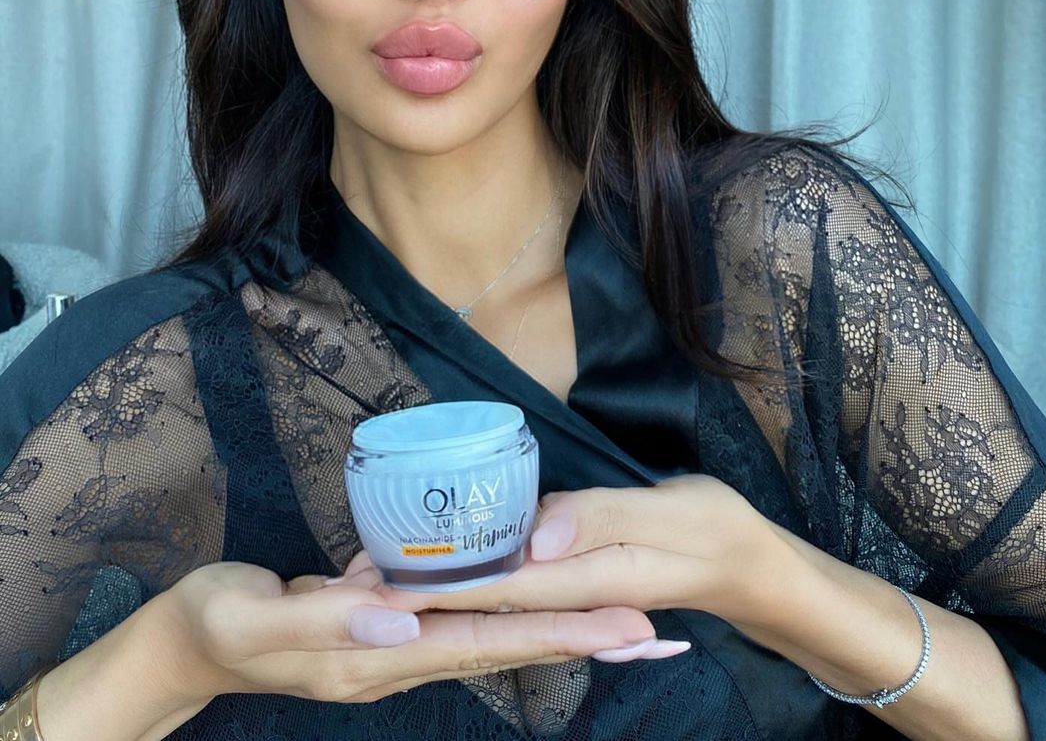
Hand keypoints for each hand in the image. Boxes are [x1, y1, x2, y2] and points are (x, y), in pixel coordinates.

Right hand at [160, 559, 662, 705]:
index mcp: (375, 657)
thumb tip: (403, 617)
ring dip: (551, 627)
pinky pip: (458, 620)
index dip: (552, 633)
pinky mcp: (381, 628)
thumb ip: (326, 616)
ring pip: (488, 635)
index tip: (617, 626)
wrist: (185, 644)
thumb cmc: (216, 622)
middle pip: (502, 645)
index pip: (483, 644)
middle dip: (576, 635)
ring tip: (611, 619)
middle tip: (646, 627)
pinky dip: (505, 613)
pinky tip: (530, 600)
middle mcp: (396, 658)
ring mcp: (391, 648)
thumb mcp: (257, 617)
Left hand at [349, 473, 774, 627]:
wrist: (753, 565)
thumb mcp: (670, 511)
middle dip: (418, 591)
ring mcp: (573, 589)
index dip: (433, 585)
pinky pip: (514, 584)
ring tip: (372, 573)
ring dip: (436, 587)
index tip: (375, 581)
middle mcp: (570, 593)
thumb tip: (537, 539)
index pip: (495, 589)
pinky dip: (471, 578)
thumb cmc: (717, 529)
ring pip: (492, 595)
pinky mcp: (577, 577)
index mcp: (587, 580)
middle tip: (349, 576)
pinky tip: (442, 569)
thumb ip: (603, 519)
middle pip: (481, 600)